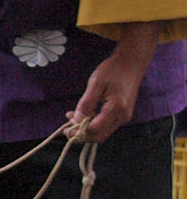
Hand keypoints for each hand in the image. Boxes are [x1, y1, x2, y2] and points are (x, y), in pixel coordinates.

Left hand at [70, 24, 162, 142]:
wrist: (131, 63)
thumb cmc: (113, 70)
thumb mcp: (96, 84)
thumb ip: (86, 103)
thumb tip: (76, 121)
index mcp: (117, 108)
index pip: (95, 130)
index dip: (79, 131)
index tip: (65, 129)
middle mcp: (123, 116)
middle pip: (99, 135)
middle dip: (82, 134)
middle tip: (66, 127)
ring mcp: (124, 116)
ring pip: (102, 132)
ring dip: (86, 129)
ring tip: (72, 117)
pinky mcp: (122, 114)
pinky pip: (106, 124)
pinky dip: (93, 123)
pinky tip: (83, 114)